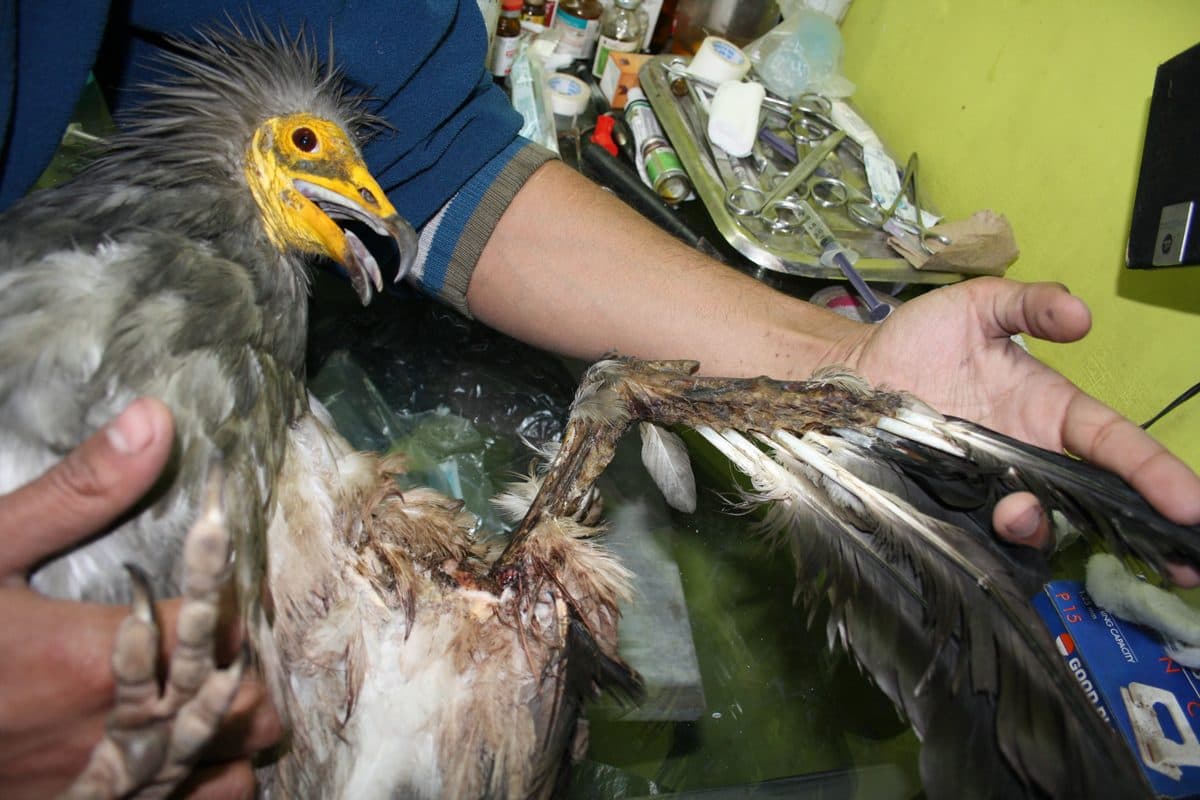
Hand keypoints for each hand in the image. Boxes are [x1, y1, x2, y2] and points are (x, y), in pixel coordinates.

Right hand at [0, 398, 280, 798]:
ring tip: (209, 693)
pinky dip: (201, 783)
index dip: (229, 607)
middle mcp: (115, 737)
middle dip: (246, 669)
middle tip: (217, 639)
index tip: (213, 587)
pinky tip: (180, 750)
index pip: (224, 632)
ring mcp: (103, 790)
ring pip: (232, 772)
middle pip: (247, 709)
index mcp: (98, 661)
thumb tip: (155, 418)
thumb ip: (76, 493)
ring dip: (234, 732)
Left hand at [846, 277, 1199, 582]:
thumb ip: (1029, 303)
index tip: (1190, 503)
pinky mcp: (950, 502)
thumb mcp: (978, 305)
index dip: (1155, 472)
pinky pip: (981, 532)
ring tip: (1016, 512)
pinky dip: (990, 535)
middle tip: (1178, 561)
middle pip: (1097, 498)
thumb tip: (1080, 315)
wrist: (853, 373)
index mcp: (1050, 410)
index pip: (1115, 444)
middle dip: (1141, 530)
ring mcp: (989, 484)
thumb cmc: (919, 339)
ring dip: (1038, 525)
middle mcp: (1029, 454)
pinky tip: (985, 521)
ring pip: (1038, 522)